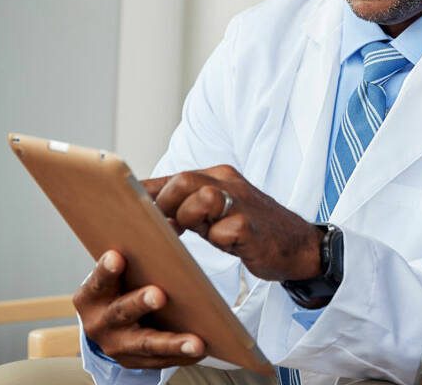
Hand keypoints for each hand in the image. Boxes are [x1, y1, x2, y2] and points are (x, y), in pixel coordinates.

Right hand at [73, 250, 204, 369]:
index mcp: (90, 295)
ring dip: (172, 342)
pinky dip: (180, 355)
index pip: (97, 280)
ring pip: (145, 344)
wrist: (108, 324)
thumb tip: (170, 222)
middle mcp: (98, 323)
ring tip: (196, 341)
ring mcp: (115, 345)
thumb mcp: (121, 269)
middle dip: (140, 302)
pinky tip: (201, 348)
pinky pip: (159, 361)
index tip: (116, 256)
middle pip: (121, 312)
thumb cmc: (120, 285)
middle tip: (159, 294)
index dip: (106, 270)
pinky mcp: (132, 362)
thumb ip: (139, 249)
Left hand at [143, 165, 322, 281]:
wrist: (298, 245)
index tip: (123, 205)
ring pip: (203, 197)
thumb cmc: (250, 230)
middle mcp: (229, 184)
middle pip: (184, 180)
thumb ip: (187, 210)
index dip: (146, 192)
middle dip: (166, 204)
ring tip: (199, 233)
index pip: (174, 177)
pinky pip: (226, 229)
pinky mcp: (253, 228)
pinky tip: (227, 245)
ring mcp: (243, 204)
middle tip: (166, 227)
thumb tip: (145, 212)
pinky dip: (219, 239)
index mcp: (218, 177)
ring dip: (191, 219)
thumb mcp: (216, 215)